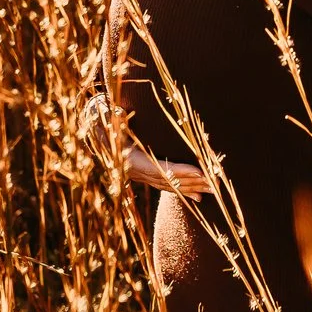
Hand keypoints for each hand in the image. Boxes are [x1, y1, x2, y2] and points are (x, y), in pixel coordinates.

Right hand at [80, 95, 213, 196]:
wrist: (96, 138)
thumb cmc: (105, 126)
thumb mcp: (107, 121)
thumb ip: (113, 118)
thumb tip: (116, 112)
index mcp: (131, 160)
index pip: (160, 168)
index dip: (180, 170)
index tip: (200, 171)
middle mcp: (138, 173)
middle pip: (169, 181)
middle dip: (193, 183)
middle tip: (215, 185)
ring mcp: (142, 178)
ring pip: (170, 186)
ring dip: (192, 189)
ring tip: (212, 192)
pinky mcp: (146, 179)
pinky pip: (167, 188)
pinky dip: (183, 193)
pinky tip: (198, 198)